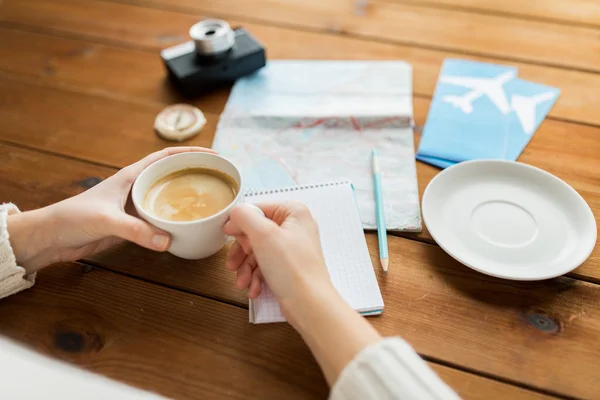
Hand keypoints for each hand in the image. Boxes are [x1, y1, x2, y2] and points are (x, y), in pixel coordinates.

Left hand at [8, 147, 215, 272]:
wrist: (52, 237)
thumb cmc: (73, 218)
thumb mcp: (107, 220)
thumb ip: (137, 230)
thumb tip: (167, 241)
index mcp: (131, 176)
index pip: (165, 157)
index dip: (190, 152)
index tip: (213, 154)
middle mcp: (136, 188)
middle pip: (171, 175)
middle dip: (194, 173)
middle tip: (218, 179)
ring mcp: (135, 206)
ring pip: (167, 198)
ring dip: (186, 198)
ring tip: (209, 202)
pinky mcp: (132, 225)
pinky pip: (160, 219)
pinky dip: (174, 221)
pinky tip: (186, 227)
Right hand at [224, 202, 381, 384]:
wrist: (309, 305)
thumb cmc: (293, 270)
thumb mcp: (263, 235)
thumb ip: (244, 217)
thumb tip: (234, 215)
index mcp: (293, 212)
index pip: (256, 209)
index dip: (240, 225)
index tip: (230, 238)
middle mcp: (294, 227)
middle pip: (254, 232)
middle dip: (241, 252)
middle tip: (234, 264)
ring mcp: (291, 248)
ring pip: (257, 252)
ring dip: (246, 269)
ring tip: (242, 283)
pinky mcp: (288, 267)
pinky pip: (264, 267)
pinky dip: (255, 278)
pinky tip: (253, 289)